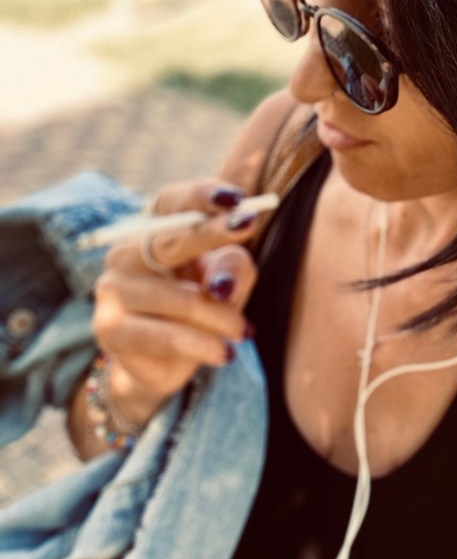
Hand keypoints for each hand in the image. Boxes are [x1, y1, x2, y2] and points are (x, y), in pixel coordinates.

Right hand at [92, 180, 259, 426]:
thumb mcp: (229, 279)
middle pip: (166, 239)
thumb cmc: (201, 307)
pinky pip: (165, 336)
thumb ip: (233, 267)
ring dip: (219, 316)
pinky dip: (202, 345)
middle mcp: (125, 254)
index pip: (171, 201)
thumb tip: (220, 285)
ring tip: (242, 331)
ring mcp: (111, 289)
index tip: (236, 198)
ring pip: (176, 299)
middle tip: (246, 227)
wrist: (165, 363)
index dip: (200, 195)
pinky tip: (224, 353)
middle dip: (210, 232)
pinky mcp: (108, 328)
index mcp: (153, 232)